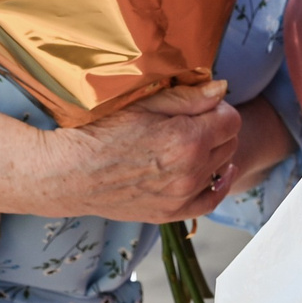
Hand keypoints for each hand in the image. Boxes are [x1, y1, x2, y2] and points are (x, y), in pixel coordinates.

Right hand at [43, 80, 243, 222]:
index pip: (231, 119)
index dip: (218, 107)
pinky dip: (219, 184)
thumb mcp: (144, 104)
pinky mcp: (171, 213)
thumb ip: (188, 97)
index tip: (202, 104)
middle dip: (218, 127)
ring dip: (215, 151)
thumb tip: (222, 89)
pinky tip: (217, 172)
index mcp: (188, 140)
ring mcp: (182, 196)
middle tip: (194, 119)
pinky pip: (211, 200)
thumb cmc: (100, 132)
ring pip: (222, 168)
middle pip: (230, 143)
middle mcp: (191, 172)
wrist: (70, 173)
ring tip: (192, 140)